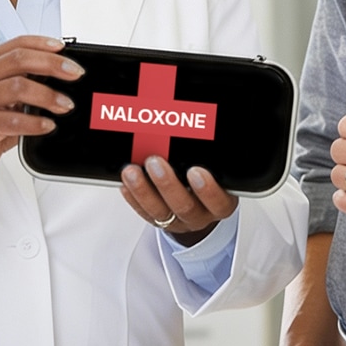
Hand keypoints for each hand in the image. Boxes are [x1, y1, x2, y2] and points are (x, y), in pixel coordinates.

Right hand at [0, 36, 81, 175]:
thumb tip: (60, 70)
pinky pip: (14, 120)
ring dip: (48, 96)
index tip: (64, 49)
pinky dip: (36, 122)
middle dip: (53, 64)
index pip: (17, 43)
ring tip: (65, 104)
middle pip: (20, 60)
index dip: (43, 43)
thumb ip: (21, 76)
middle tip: (74, 73)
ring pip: (19, 87)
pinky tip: (48, 125)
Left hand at [120, 156, 237, 246]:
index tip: (196, 170)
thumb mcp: (219, 171)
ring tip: (132, 171)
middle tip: (155, 162)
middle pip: (185, 207)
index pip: (218, 202)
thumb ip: (210, 159)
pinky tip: (125, 184)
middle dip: (167, 184)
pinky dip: (133, 197)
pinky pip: (143, 213)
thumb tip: (208, 123)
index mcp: (220, 203)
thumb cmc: (211, 179)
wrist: (202, 203)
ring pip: (159, 212)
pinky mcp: (158, 222)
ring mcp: (178, 221)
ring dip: (143, 190)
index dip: (208, 190)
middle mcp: (200, 215)